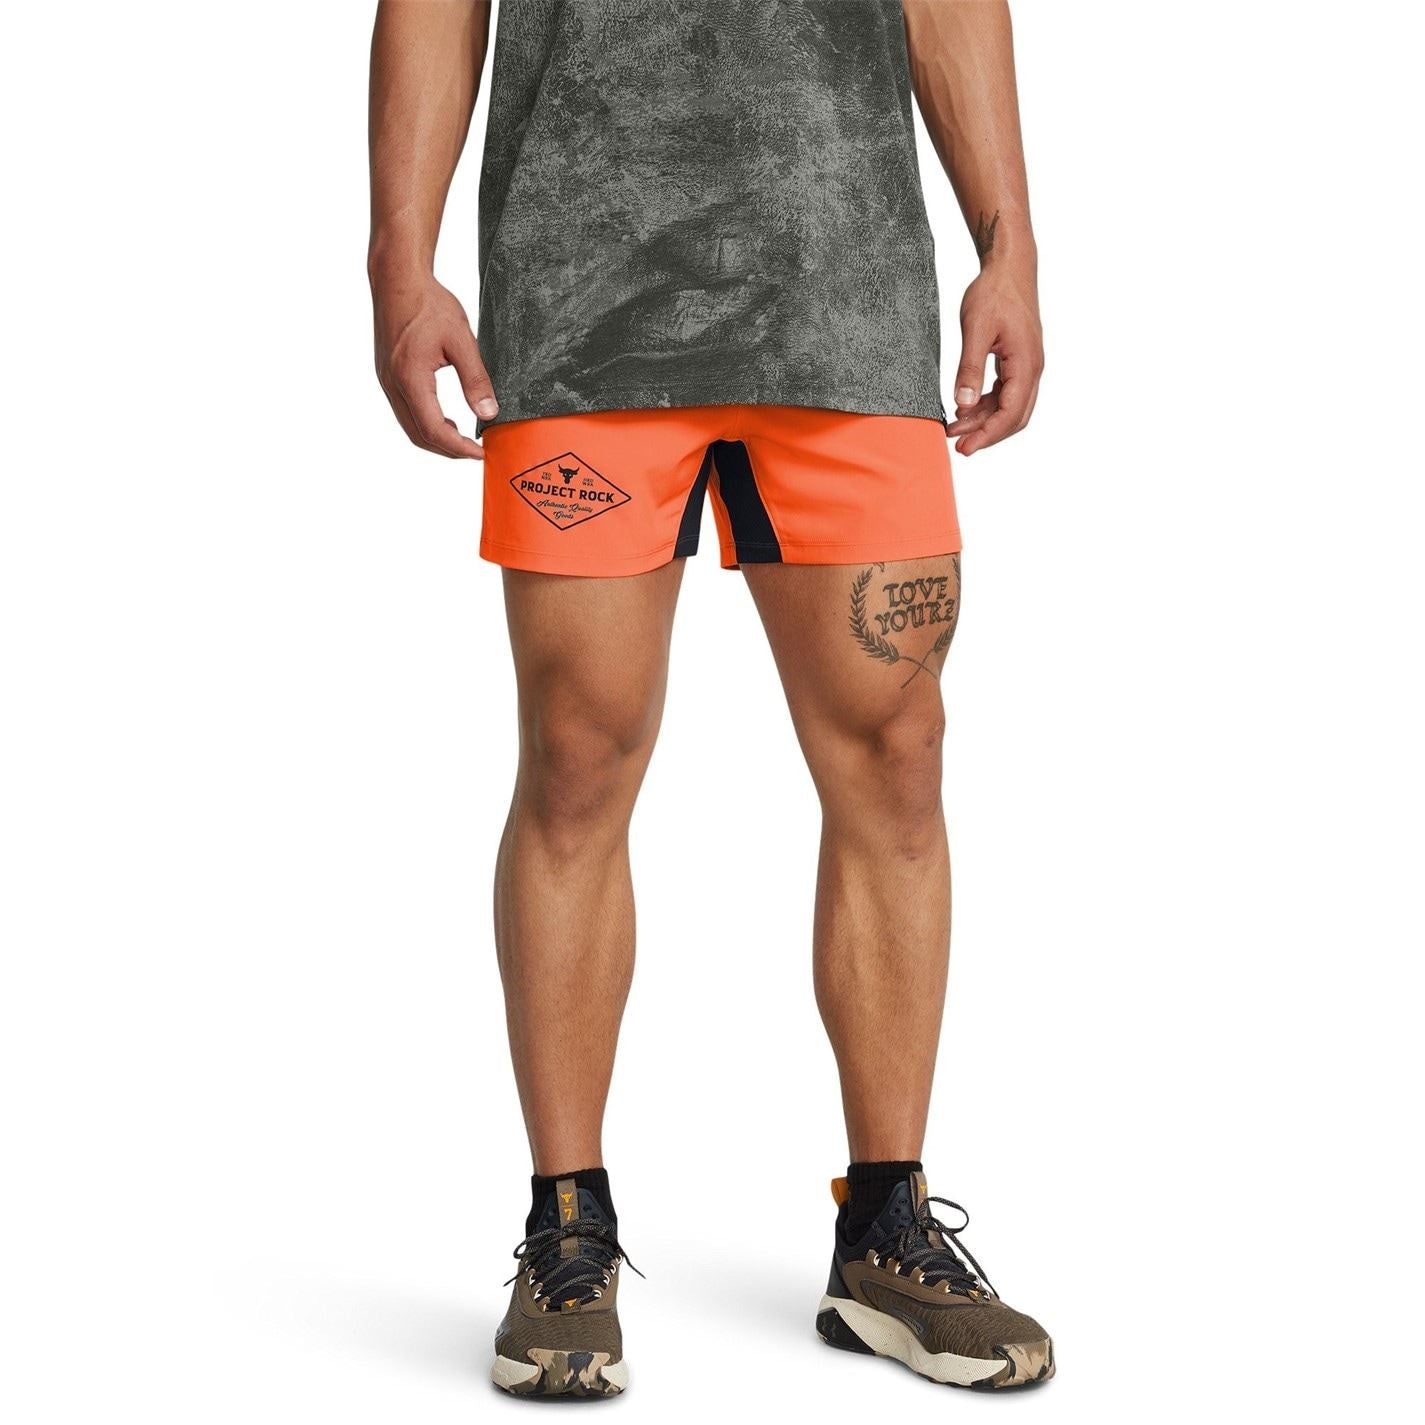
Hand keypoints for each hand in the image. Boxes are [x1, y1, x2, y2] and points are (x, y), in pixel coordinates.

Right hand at [371, 269, 496, 458]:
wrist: (396, 279)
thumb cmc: (428, 303)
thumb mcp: (462, 340)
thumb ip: (476, 379)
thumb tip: (489, 414)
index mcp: (410, 377)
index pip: (433, 429)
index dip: (458, 447)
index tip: (480, 452)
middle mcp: (392, 384)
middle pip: (418, 435)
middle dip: (447, 450)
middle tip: (474, 451)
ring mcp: (386, 381)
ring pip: (409, 426)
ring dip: (435, 439)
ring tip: (462, 438)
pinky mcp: (387, 375)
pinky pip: (404, 411)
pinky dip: (425, 423)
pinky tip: (445, 419)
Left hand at [946, 260, 1042, 456]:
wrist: (1010, 266)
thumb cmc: (994, 292)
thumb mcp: (976, 330)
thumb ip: (970, 368)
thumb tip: (964, 405)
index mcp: (1026, 364)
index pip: (1010, 413)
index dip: (987, 435)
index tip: (963, 448)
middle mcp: (1032, 368)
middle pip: (1014, 416)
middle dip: (986, 434)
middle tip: (958, 446)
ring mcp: (1027, 365)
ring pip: (1010, 406)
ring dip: (984, 420)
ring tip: (954, 428)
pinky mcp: (1018, 360)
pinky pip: (1006, 392)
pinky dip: (987, 405)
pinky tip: (965, 408)